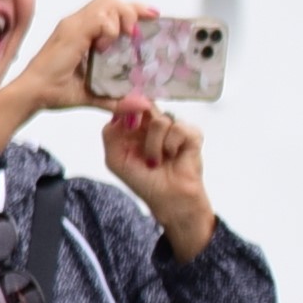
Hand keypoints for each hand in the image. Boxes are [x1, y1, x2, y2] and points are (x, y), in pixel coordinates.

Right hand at [0, 0, 142, 146]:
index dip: (134, 10)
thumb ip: (119, 99)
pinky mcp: (71, 31)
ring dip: (122, 18)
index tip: (152, 18)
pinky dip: (109, 30)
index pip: (111, 8)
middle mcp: (78, 23)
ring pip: (107, 2)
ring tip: (122, 39)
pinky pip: (98, 18)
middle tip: (135, 34)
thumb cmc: (57, 91)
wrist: (33, 95)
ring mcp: (74, 25)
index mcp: (84, 32)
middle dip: (131, 10)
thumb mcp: (96, 95)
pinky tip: (105, 47)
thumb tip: (144, 105)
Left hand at [104, 99, 217, 256]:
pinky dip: (172, 146)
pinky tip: (173, 156)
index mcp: (135, 126)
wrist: (168, 198)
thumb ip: (111, 133)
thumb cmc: (142, 180)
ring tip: (156, 161)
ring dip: (155, 146)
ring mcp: (173, 127)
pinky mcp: (192, 134)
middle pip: (145, 105)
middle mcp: (154, 123)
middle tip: (139, 144)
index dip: (126, 105)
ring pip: (161, 120)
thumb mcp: (115, 158)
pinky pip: (179, 129)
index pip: (129, 103)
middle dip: (140, 125)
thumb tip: (123, 110)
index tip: (125, 121)